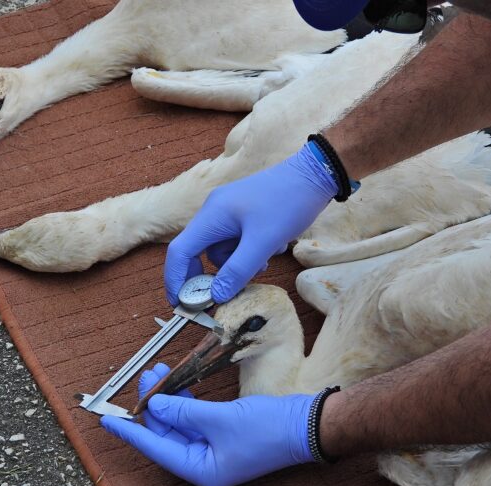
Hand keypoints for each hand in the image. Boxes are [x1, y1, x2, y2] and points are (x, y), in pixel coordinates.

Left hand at [101, 363, 316, 485]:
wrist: (306, 424)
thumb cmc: (268, 430)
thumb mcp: (220, 419)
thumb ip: (183, 412)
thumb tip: (156, 405)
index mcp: (202, 470)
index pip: (156, 449)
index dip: (131, 432)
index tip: (108, 420)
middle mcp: (205, 462)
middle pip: (166, 435)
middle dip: (153, 406)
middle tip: (144, 377)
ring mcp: (215, 448)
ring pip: (180, 424)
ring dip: (169, 399)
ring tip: (159, 372)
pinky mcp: (224, 432)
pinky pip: (195, 418)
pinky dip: (185, 402)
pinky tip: (178, 385)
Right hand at [164, 144, 337, 304]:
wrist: (314, 175)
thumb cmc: (288, 203)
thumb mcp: (263, 243)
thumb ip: (237, 271)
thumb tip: (216, 296)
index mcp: (212, 215)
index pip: (179, 252)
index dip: (176, 280)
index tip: (181, 304)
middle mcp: (214, 212)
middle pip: (198, 252)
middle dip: (211, 275)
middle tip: (225, 293)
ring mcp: (228, 211)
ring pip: (220, 249)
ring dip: (237, 263)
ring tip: (264, 263)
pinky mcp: (243, 213)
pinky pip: (235, 241)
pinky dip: (247, 252)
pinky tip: (270, 250)